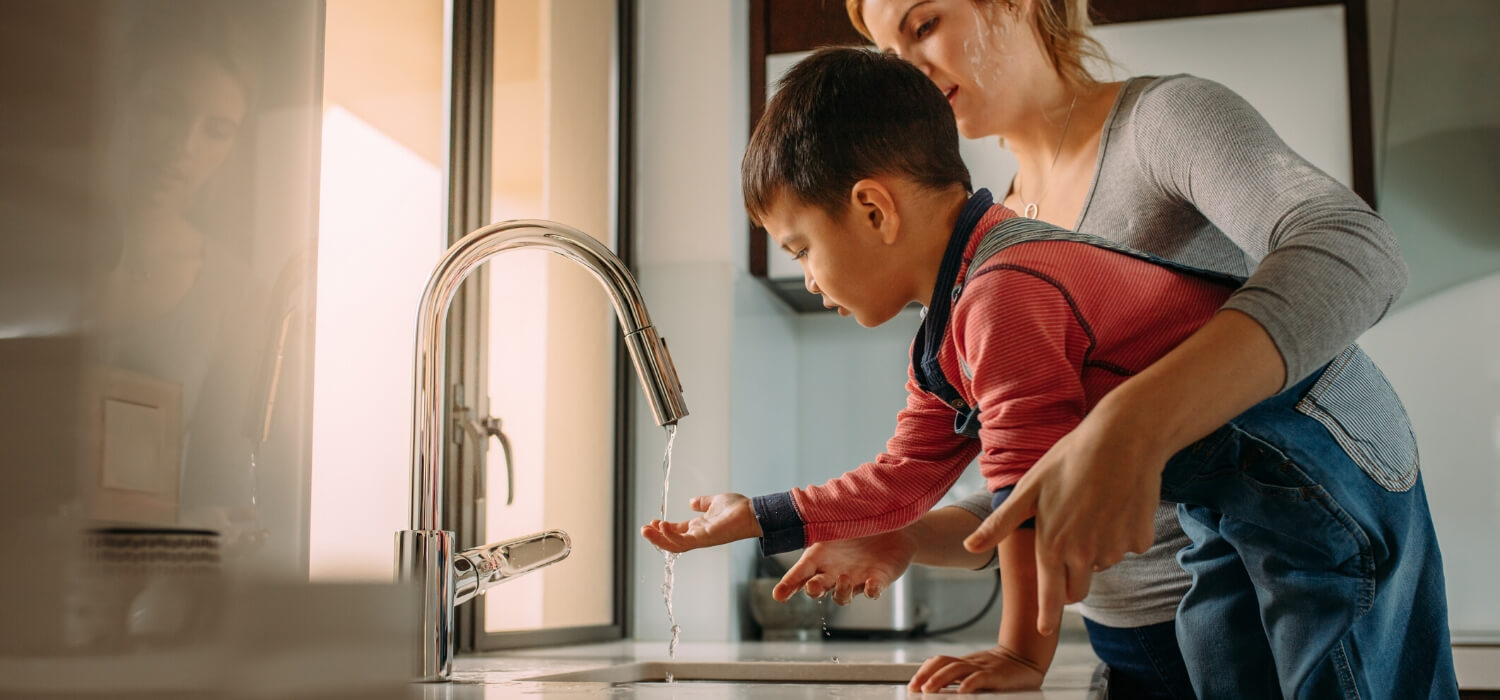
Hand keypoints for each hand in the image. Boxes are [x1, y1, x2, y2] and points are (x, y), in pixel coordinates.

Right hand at [640, 493, 760, 552]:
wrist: (752, 512)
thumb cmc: (737, 508)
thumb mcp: (714, 502)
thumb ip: (702, 503)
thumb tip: (691, 501)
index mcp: (699, 527)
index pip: (677, 531)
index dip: (663, 529)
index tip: (652, 522)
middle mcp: (698, 535)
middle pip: (672, 541)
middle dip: (656, 537)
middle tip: (643, 529)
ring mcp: (701, 539)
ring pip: (675, 545)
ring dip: (659, 539)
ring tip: (646, 530)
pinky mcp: (705, 538)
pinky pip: (684, 541)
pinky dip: (671, 535)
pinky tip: (661, 526)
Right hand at [773, 528, 917, 604]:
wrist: (895, 523)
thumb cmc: (860, 518)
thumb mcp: (838, 515)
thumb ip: (823, 516)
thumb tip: (804, 505)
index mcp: (820, 556)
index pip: (800, 573)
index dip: (788, 585)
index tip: (778, 595)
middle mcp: (834, 572)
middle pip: (817, 589)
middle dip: (813, 590)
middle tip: (812, 587)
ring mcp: (855, 579)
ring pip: (842, 597)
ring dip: (841, 591)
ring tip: (844, 578)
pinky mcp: (877, 580)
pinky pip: (872, 591)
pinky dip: (871, 590)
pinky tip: (871, 586)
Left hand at [907, 646, 1045, 693]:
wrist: (1027, 658)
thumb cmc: (1002, 671)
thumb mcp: (978, 672)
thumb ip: (962, 678)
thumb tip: (940, 689)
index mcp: (966, 663)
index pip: (940, 661)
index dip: (924, 670)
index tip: (912, 684)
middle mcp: (971, 663)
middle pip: (944, 663)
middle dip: (926, 675)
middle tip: (915, 687)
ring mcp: (983, 667)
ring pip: (957, 669)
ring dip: (939, 679)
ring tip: (928, 689)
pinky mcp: (996, 675)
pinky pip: (980, 678)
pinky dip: (969, 684)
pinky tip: (961, 692)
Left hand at [962, 418, 1161, 635]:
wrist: (1123, 438)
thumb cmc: (1069, 459)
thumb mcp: (1028, 489)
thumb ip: (1000, 525)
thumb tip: (969, 547)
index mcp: (1054, 546)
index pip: (1049, 596)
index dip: (1046, 616)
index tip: (1043, 630)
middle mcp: (1085, 555)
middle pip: (1077, 588)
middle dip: (1069, 577)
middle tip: (1067, 542)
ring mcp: (1116, 549)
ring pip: (1101, 564)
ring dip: (1094, 551)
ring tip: (1089, 509)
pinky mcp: (1140, 538)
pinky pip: (1126, 546)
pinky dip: (1120, 534)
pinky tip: (1114, 504)